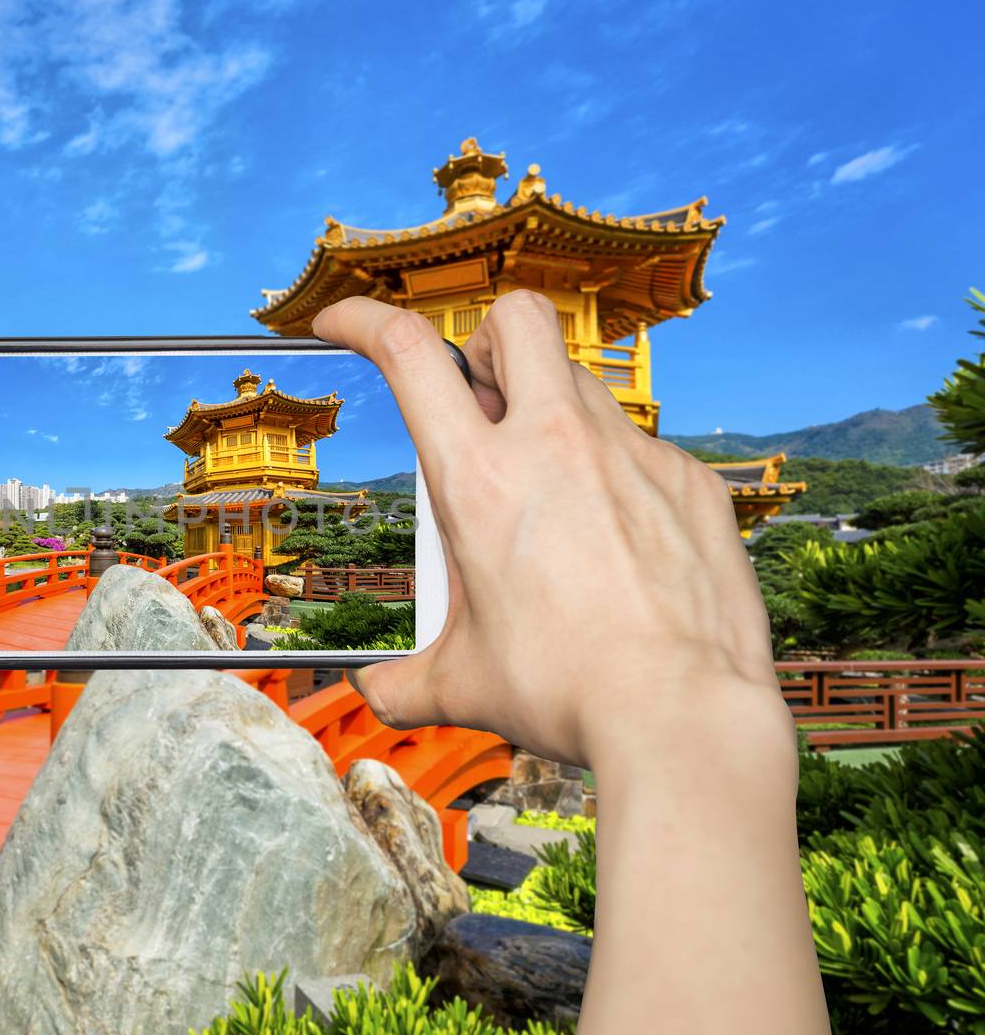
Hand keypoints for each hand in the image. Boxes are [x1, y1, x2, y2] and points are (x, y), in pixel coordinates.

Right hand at [315, 292, 826, 1034]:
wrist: (681, 716)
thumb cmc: (565, 693)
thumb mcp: (462, 685)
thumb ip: (404, 683)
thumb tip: (376, 695)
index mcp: (479, 480)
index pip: (409, 353)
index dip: (365, 318)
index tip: (345, 321)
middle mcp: (555, 445)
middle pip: (517, 318)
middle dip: (488, 339)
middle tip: (482, 400)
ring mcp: (632, 455)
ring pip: (583, 382)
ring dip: (552, 411)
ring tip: (550, 491)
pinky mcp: (689, 482)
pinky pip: (643, 448)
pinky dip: (616, 475)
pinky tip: (618, 542)